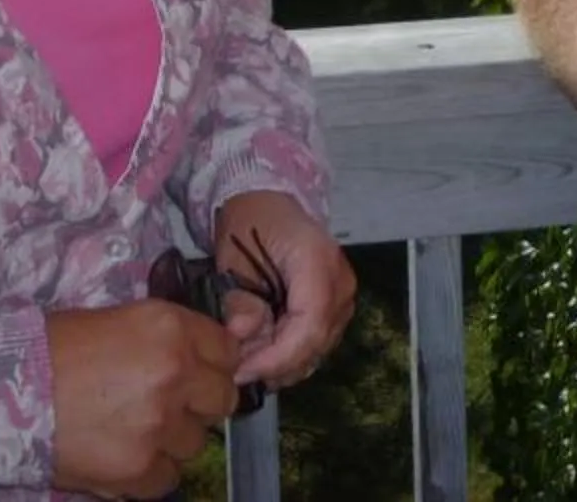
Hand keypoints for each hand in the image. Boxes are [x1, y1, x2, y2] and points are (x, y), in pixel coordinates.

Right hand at [47, 302, 237, 499]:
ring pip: (195, 442)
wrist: (8, 390)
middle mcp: (174, 374)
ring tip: (132, 426)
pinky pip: (169, 478)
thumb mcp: (121, 320)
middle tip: (167, 401)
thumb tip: (209, 353)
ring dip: (172, 437)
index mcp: (169, 328)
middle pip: (222, 399)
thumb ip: (170, 338)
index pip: (228, 351)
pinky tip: (122, 451)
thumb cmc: (56, 348)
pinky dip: (151, 470)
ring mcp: (159, 425)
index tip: (198, 371)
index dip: (212, 363)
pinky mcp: (139, 468)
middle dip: (199, 402)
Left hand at [212, 190, 356, 392]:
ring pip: (318, 347)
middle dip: (275, 364)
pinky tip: (262, 351)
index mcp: (317, 262)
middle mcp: (340, 282)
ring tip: (245, 358)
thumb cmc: (249, 224)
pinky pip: (317, 341)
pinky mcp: (337, 306)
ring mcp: (343, 295)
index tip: (242, 372)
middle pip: (316, 342)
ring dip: (281, 362)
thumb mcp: (233, 258)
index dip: (278, 358)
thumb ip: (240, 299)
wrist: (268, 203)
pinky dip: (290, 353)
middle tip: (236, 369)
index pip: (309, 326)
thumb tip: (241, 336)